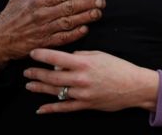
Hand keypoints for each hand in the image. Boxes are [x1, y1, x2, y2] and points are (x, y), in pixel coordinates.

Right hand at [0, 0, 105, 76]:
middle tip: (101, 1)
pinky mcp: (43, 43)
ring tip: (98, 13)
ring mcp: (43, 30)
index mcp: (37, 2)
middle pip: (69, 8)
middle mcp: (42, 15)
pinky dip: (74, 34)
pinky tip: (85, 29)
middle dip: (87, 4)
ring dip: (85, 17)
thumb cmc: (8, 17)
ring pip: (68, 22)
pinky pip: (62, 38)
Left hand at [24, 49, 158, 112]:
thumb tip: (65, 59)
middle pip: (52, 76)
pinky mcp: (85, 105)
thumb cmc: (119, 68)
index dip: (42, 55)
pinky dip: (51, 109)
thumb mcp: (100, 55)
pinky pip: (65, 108)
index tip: (33, 53)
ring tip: (29, 85)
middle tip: (27, 71)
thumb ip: (81, 56)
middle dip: (37, 73)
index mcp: (84, 64)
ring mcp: (82, 94)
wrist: (134, 86)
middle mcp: (80, 79)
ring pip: (55, 91)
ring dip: (40, 88)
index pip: (57, 57)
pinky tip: (40, 109)